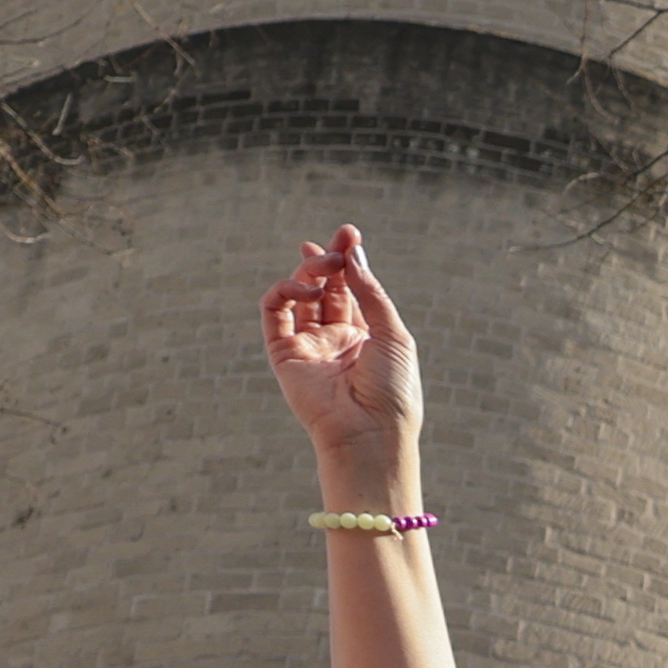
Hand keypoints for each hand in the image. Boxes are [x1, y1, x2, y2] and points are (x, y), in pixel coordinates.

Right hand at [264, 226, 424, 472]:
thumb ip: (371, 293)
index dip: (349, 260)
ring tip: (323, 262)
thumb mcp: (393, 334)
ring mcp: (309, 347)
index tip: (349, 234)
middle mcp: (336, 340)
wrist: (370, 433)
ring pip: (299, 295)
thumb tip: (353, 254)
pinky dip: (285, 291)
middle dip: (329, 259)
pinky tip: (308, 289)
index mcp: (367, 337)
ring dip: (310, 271)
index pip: (352, 289)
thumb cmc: (392, 390)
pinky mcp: (284, 355)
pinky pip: (274, 313)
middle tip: (336, 242)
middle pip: (326, 288)